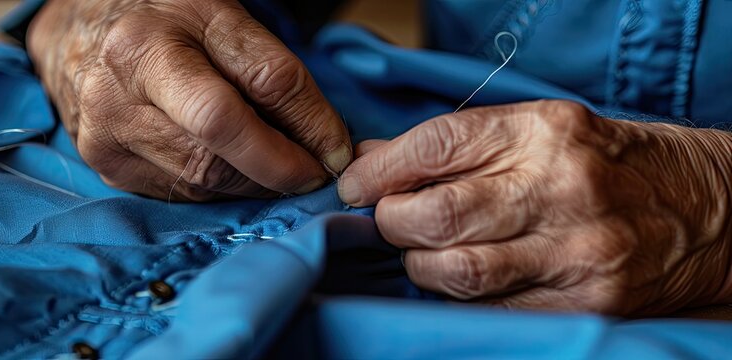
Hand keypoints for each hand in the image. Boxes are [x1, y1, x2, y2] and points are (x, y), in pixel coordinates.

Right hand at [27, 0, 350, 200]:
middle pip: (226, 142)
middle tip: (313, 172)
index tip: (338, 151)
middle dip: (281, 167)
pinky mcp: (106, 167)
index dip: (312, 123)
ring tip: (277, 166)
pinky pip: (184, 192)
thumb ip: (271, 73)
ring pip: (207, 177)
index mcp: (163, 33)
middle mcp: (125, 81)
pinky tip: (233, 169)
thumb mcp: (221, 20)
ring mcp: (108, 130)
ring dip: (256, 182)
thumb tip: (328, 145)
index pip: (261, 81)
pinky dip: (222, 187)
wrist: (79, 38)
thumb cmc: (162, 23)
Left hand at [339, 100, 731, 314]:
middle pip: (438, 216)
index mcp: (545, 132)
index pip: (437, 145)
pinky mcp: (585, 302)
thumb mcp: (535, 129)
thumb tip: (372, 161)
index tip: (356, 184)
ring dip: (419, 265)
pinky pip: (493, 309)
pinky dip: (460, 297)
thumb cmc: (602, 162)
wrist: (698, 209)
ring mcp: (576, 252)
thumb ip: (454, 145)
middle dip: (391, 222)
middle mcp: (563, 189)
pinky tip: (462, 277)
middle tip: (388, 219)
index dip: (381, 169)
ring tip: (424, 250)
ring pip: (458, 272)